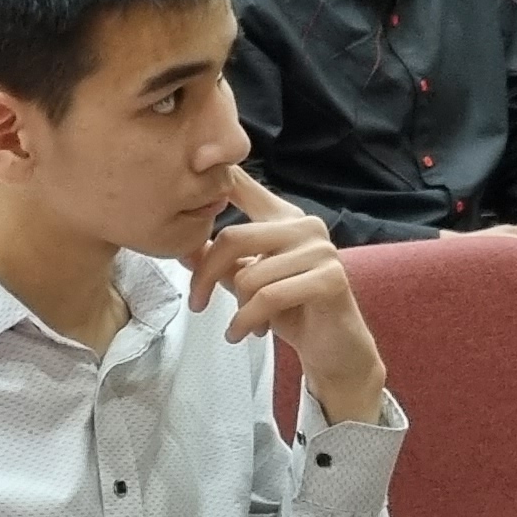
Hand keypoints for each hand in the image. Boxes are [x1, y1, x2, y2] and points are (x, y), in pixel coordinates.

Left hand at [195, 168, 386, 423]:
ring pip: (250, 276)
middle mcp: (304, 226)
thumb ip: (221, 262)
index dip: (217, 178)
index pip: (245, 186)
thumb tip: (183, 248)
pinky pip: (269, 297)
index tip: (192, 167)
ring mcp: (321, 250)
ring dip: (237, 309)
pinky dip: (247, 321)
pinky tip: (242, 334)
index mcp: (283, 219)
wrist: (334, 348)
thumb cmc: (290, 310)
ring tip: (241, 325)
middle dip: (205, 275)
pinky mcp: (330, 279)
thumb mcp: (248, 282)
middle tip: (196, 304)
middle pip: (233, 238)